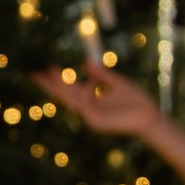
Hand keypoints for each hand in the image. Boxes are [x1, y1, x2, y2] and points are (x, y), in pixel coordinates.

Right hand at [33, 56, 165, 144]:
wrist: (149, 117)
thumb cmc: (136, 101)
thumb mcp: (117, 82)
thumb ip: (102, 75)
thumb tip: (85, 62)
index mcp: (91, 98)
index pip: (69, 88)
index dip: (56, 79)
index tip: (46, 68)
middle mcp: (87, 107)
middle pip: (64, 95)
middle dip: (50, 84)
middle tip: (35, 73)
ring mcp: (90, 115)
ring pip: (70, 100)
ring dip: (59, 88)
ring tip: (48, 74)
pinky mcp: (96, 121)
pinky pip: (82, 106)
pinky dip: (77, 97)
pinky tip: (71, 86)